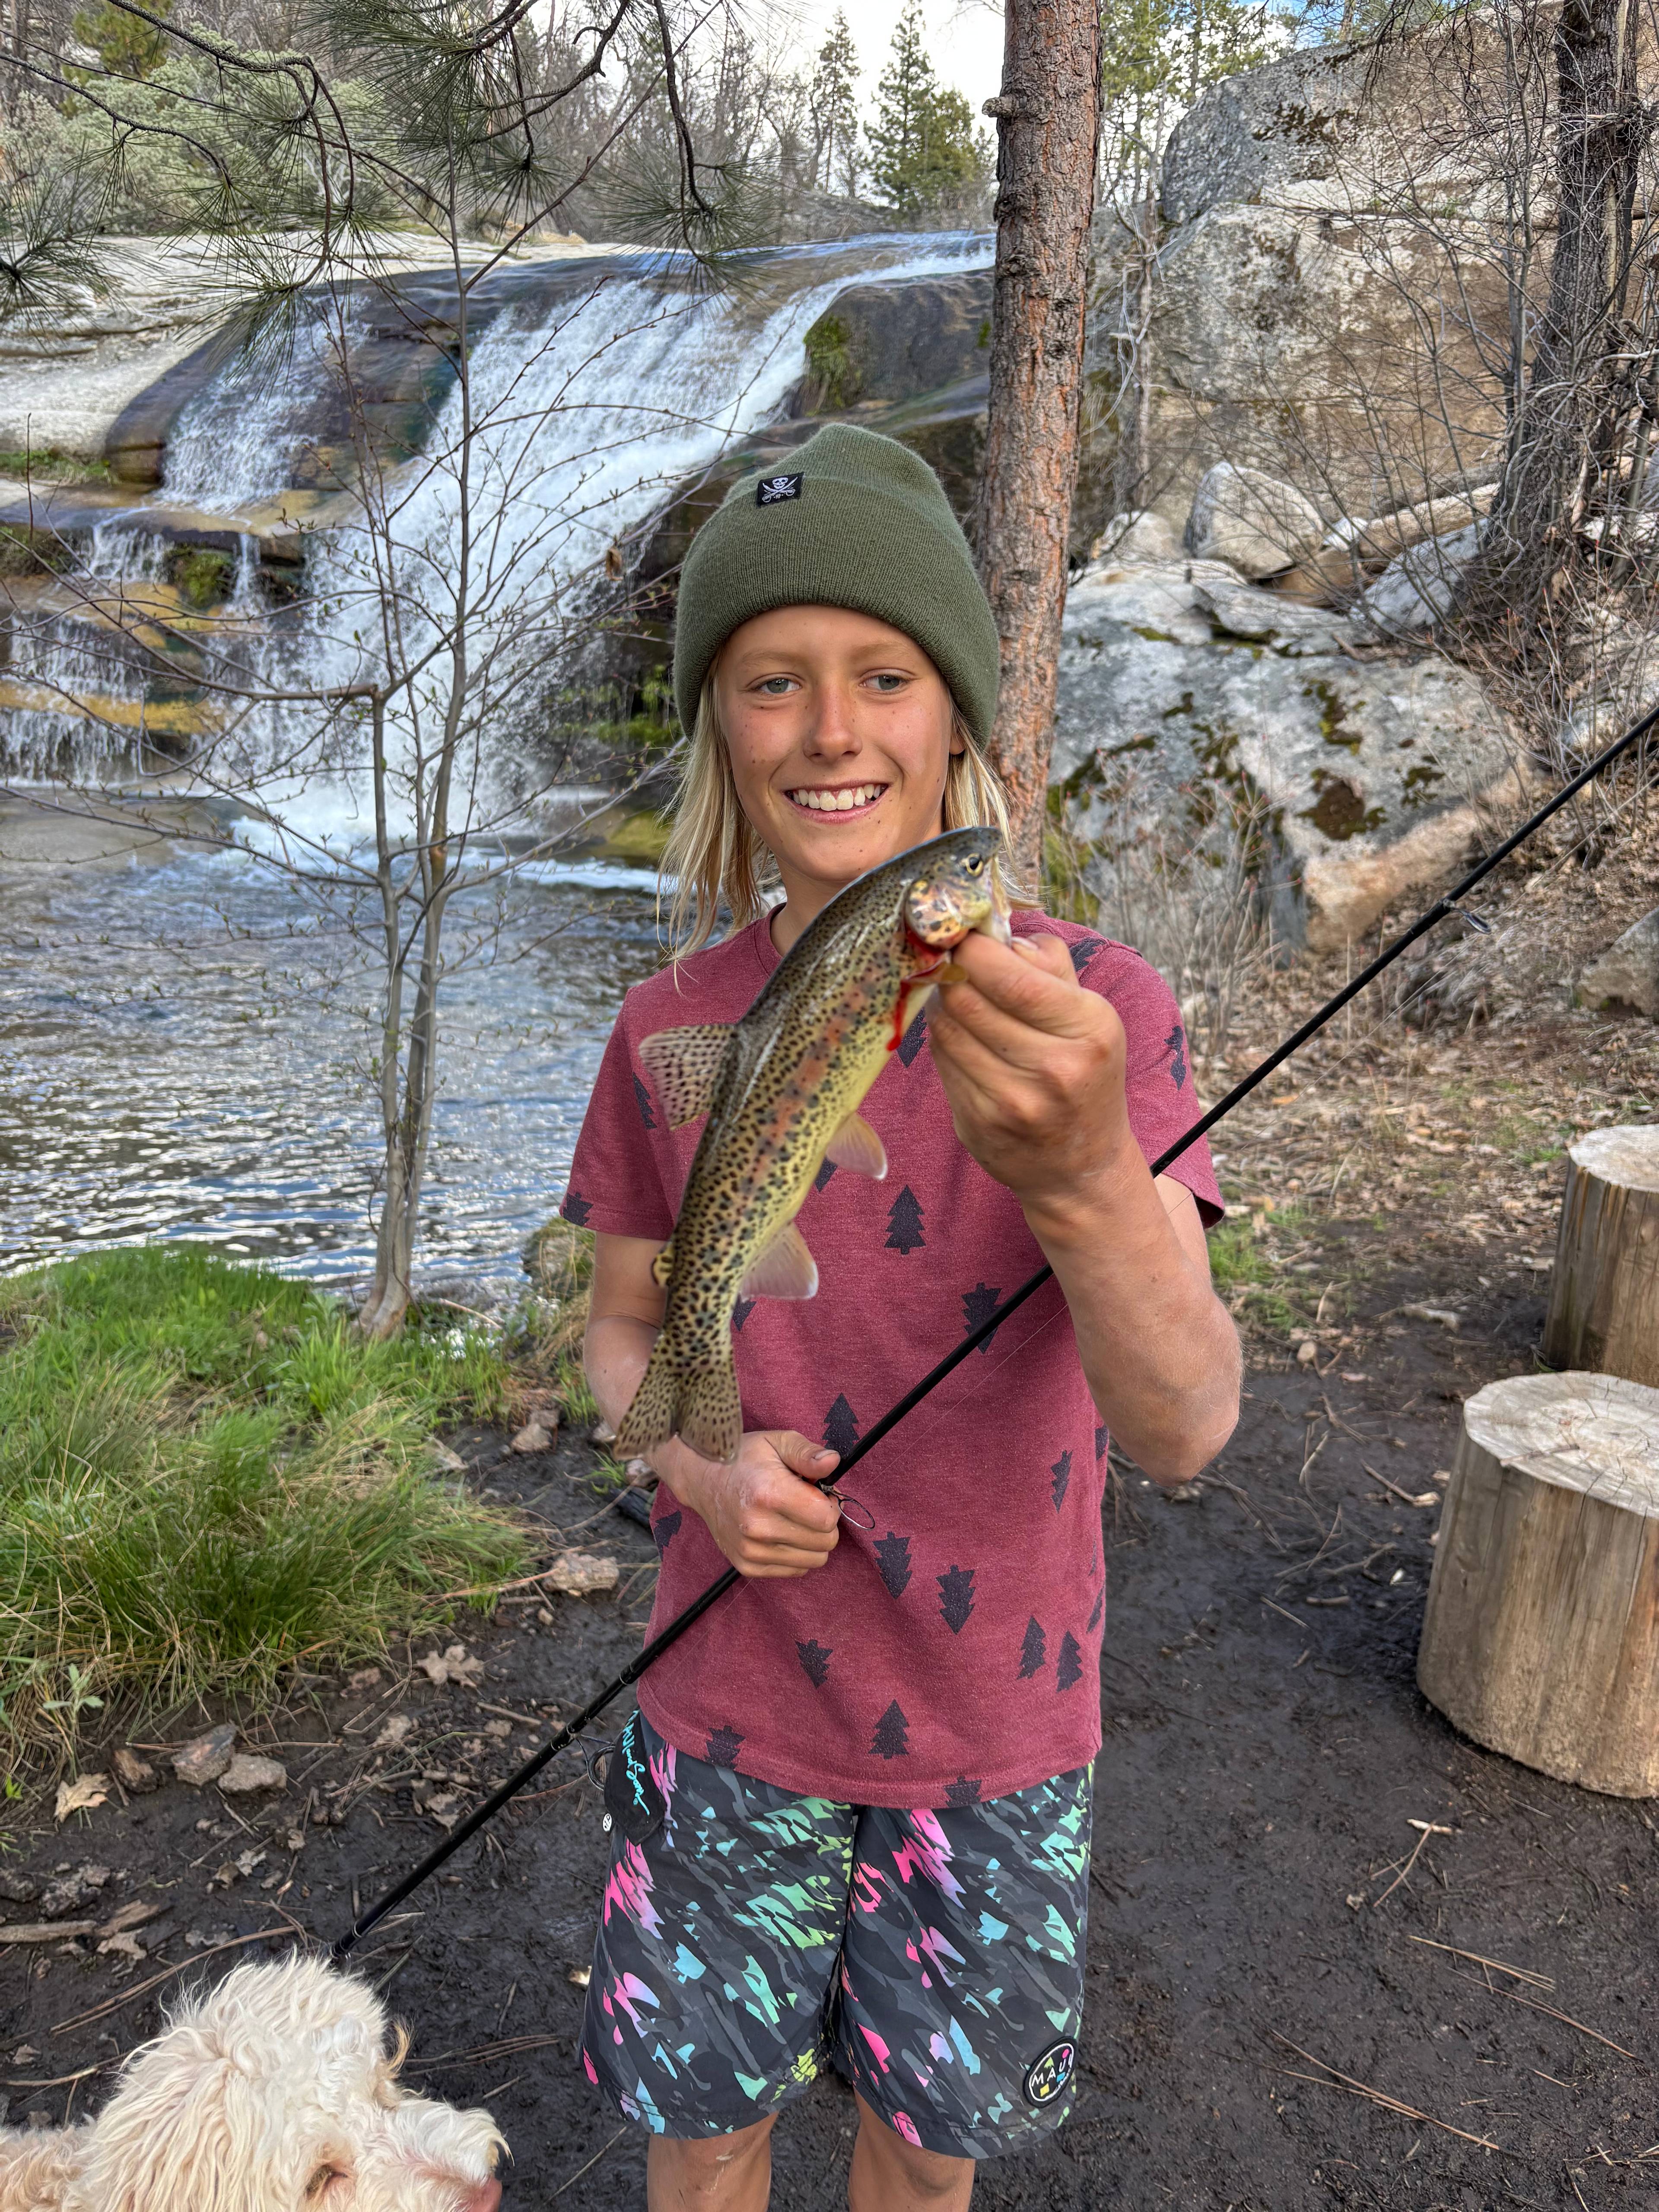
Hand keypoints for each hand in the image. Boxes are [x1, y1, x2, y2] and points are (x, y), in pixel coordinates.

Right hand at [666, 1430, 842, 1578]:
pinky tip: (782, 1532)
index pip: (826, 1518)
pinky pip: (795, 1570)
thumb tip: (834, 1462)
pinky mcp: (747, 1566)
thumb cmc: (745, 1458)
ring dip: (812, 1540)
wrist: (703, 1480)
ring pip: (814, 1560)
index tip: (819, 1492)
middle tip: (807, 1504)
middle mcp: (758, 1527)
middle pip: (824, 1542)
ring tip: (794, 1517)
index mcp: (769, 1494)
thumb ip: (807, 1453)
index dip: (831, 1503)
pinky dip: (796, 1553)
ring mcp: (750, 1550)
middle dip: (824, 1523)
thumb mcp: (778, 1442)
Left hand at [927, 932, 1132, 1214]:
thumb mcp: (1090, 1016)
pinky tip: (959, 1036)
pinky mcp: (977, 1124)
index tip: (966, 936)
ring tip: (957, 996)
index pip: (1012, 977)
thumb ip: (1050, 966)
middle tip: (952, 960)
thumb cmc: (1085, 1074)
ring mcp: (1012, 1101)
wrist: (1081, 1166)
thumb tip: (1000, 930)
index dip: (975, 950)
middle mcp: (1053, 1069)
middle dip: (953, 971)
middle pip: (968, 998)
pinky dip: (943, 1039)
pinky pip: (942, 1061)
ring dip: (943, 1004)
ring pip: (947, 1028)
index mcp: (1088, 1030)